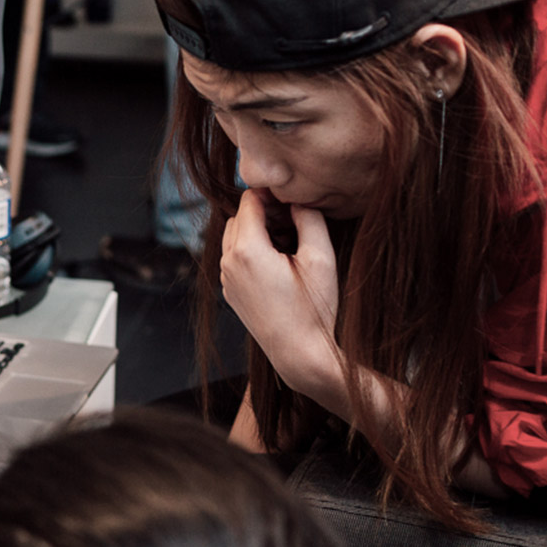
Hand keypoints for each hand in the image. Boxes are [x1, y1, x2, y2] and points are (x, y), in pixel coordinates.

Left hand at [220, 189, 346, 411]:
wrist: (298, 353)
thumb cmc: (313, 307)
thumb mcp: (320, 257)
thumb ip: (309, 218)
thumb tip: (298, 199)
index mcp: (246, 250)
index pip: (249, 199)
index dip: (273, 194)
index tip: (295, 201)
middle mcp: (228, 262)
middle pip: (240, 216)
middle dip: (265, 212)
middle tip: (296, 221)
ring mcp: (225, 279)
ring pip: (235, 236)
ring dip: (258, 230)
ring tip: (290, 241)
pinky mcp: (230, 291)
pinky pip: (234, 257)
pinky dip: (252, 249)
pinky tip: (280, 261)